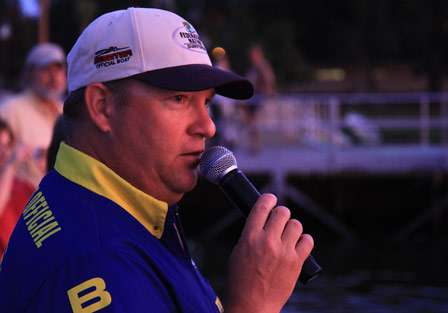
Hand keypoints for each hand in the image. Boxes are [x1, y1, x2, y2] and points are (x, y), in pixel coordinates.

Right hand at [225, 194, 313, 312]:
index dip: (268, 199)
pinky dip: (303, 241)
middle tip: (278, 221)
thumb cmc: (241, 280)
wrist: (252, 305)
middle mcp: (268, 241)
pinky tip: (296, 245)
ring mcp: (284, 252)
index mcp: (250, 237)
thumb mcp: (238, 251)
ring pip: (296, 224)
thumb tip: (263, 219)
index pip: (263, 206)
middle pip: (283, 212)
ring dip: (291, 228)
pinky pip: (307, 240)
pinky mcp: (297, 263)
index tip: (271, 199)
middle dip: (280, 214)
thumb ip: (251, 233)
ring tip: (286, 236)